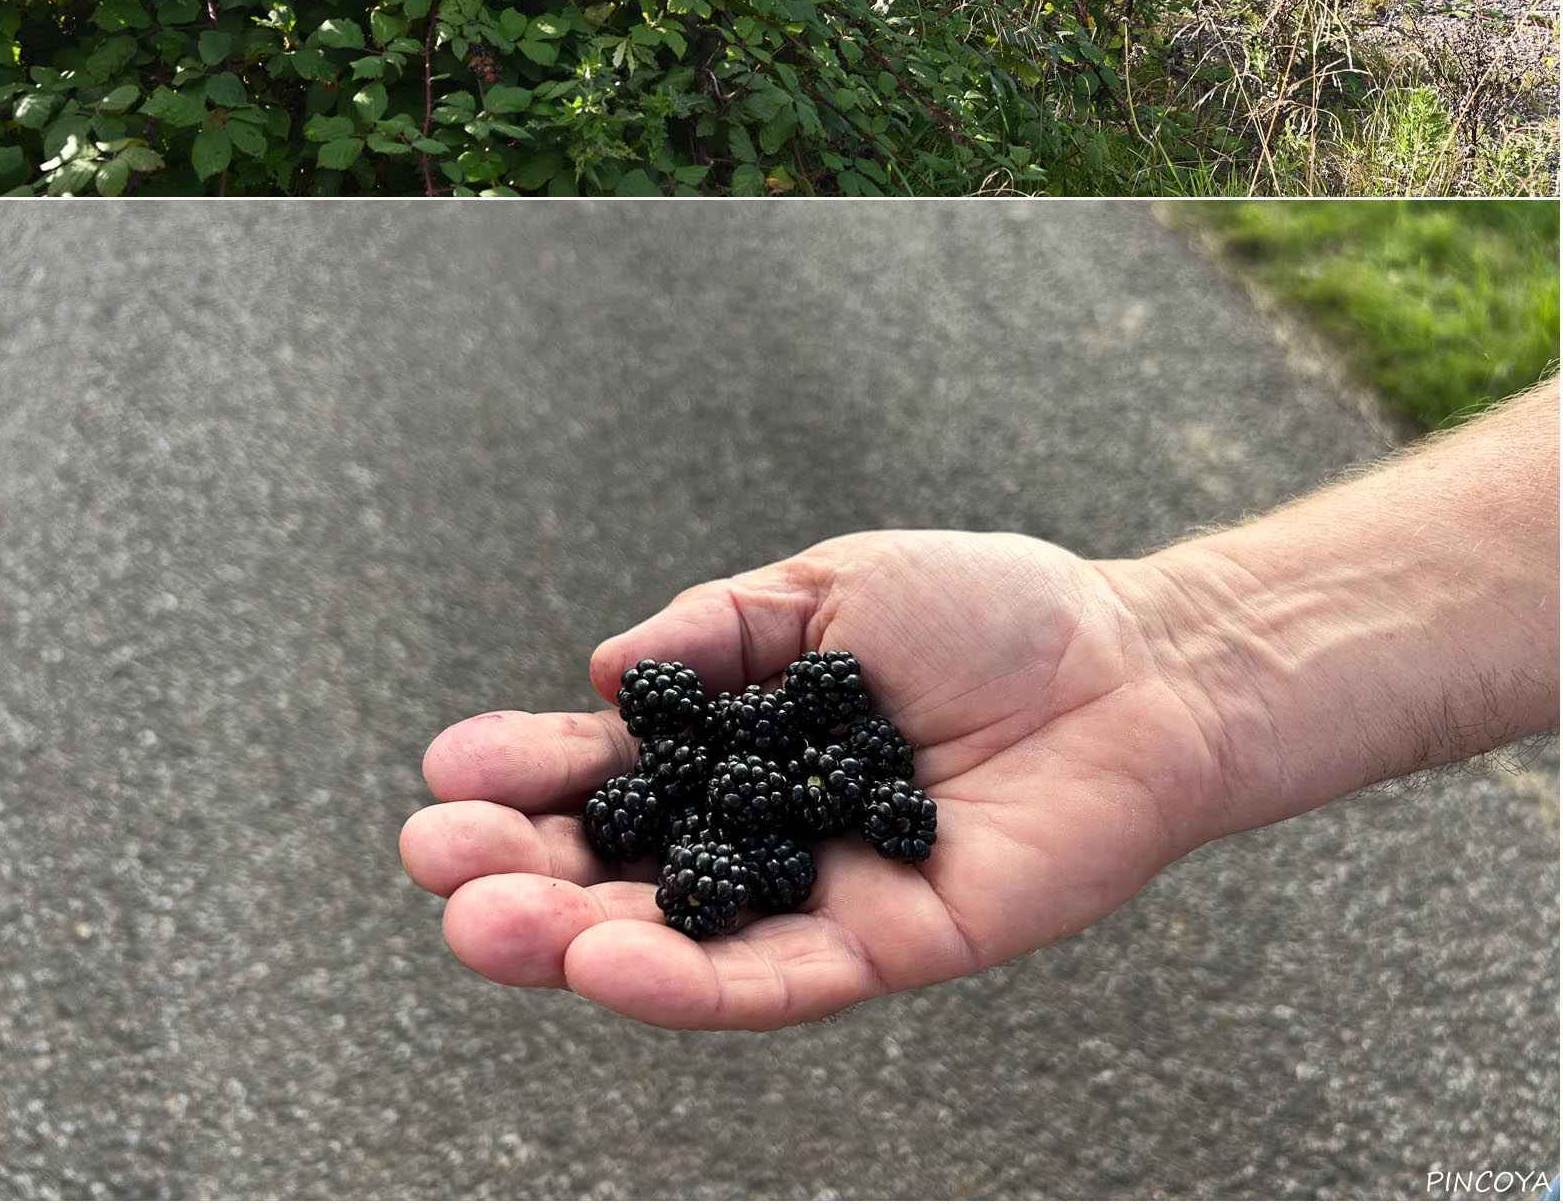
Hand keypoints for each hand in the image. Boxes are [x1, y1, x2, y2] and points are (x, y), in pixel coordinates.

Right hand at [400, 529, 1232, 1030]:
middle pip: (612, 874)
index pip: (602, 777)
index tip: (444, 774)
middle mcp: (757, 838)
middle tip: (435, 862)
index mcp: (728, 752)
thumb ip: (717, 632)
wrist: (1137, 662)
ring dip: (571, 944)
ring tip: (487, 928)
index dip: (524, 778)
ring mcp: (819, 899)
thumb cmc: (988, 615)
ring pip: (673, 945)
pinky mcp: (892, 947)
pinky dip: (689, 982)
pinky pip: (778, 980)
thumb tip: (605, 676)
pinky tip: (611, 967)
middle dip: (514, 874)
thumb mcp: (825, 589)